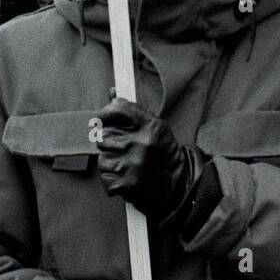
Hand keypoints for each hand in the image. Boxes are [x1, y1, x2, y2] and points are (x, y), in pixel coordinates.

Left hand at [96, 96, 200, 225]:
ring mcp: (133, 165)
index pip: (118, 109)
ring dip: (110, 163)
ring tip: (126, 165)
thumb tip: (111, 93)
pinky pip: (105, 178)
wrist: (177, 186)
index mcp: (151, 127)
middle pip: (104, 136)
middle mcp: (142, 145)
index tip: (103, 118)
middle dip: (108, 143)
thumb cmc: (163, 154)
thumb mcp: (155, 128)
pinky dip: (111, 180)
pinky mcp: (127, 184)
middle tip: (122, 150)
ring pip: (102, 159)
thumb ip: (132, 112)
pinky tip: (124, 178)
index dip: (106, 112)